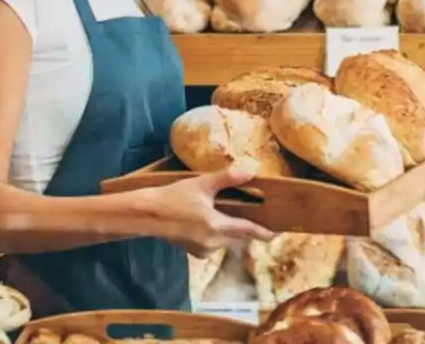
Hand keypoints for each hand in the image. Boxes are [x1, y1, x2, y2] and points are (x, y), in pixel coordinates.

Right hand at [143, 164, 274, 257]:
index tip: (277, 233)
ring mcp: (203, 250)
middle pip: (239, 236)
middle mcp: (213, 242)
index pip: (249, 231)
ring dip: (230, 229)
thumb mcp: (201, 184)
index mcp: (217, 226)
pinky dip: (216, 233)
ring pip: (226, 240)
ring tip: (223, 212)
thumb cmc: (173, 197)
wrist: (147, 215)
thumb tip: (251, 171)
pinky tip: (206, 221)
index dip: (265, 232)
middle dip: (246, 227)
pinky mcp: (195, 252)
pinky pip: (214, 243)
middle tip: (251, 214)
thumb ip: (227, 178)